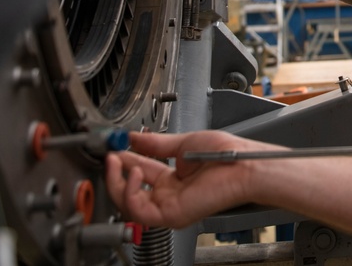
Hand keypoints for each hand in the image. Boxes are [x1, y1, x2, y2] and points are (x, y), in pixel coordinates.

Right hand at [105, 130, 281, 228]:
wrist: (241, 165)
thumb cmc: (224, 155)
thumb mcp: (183, 143)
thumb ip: (155, 144)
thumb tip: (134, 137)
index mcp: (171, 180)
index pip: (138, 171)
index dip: (123, 159)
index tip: (113, 145)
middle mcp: (167, 195)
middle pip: (129, 190)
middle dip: (115, 170)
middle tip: (109, 153)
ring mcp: (168, 207)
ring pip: (128, 204)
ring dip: (118, 181)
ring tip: (118, 160)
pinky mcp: (170, 214)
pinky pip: (138, 210)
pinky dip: (130, 192)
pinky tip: (134, 173)